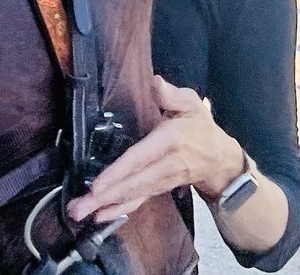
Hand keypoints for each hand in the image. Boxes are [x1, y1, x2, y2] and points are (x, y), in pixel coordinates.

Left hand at [66, 75, 241, 223]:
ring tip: (81, 213)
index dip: (119, 172)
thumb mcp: (192, 105)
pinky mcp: (157, 189)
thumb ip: (173, 95)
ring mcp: (161, 181)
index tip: (98, 184)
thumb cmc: (200, 128)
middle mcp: (164, 166)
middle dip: (105, 196)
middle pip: (133, 183)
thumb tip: (156, 83)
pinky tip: (100, 216)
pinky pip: (137, 202)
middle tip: (79, 207)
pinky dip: (118, 211)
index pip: (140, 158)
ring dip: (105, 206)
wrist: (220, 160)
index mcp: (169, 141)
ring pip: (132, 195)